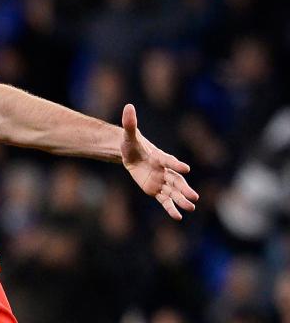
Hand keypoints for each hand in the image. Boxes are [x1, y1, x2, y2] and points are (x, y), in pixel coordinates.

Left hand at [121, 104, 199, 219]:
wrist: (130, 155)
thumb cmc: (131, 144)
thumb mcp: (128, 135)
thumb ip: (130, 123)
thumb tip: (128, 106)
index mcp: (159, 156)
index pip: (168, 161)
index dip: (175, 164)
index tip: (185, 168)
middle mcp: (164, 170)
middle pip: (176, 180)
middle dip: (184, 188)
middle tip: (194, 197)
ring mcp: (161, 181)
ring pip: (173, 191)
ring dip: (181, 199)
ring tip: (191, 207)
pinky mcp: (155, 190)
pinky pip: (164, 200)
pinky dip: (170, 208)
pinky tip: (177, 216)